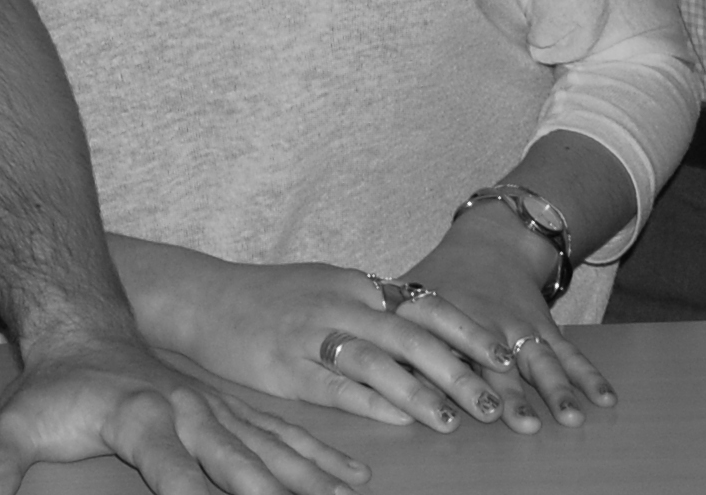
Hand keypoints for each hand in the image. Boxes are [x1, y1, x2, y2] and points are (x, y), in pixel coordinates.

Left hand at [0, 333, 370, 494]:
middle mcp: (190, 415)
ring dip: (314, 479)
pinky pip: (281, 433)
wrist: (79, 321)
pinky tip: (351, 478)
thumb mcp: (15, 425)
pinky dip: (318, 457)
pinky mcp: (227, 409)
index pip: (181, 481)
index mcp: (144, 423)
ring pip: (274, 449)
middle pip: (245, 467)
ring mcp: (215, 410)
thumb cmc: (52, 384)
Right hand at [128, 250, 504, 431]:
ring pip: (377, 363)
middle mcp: (337, 304)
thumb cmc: (270, 297)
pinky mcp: (285, 368)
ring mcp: (310, 335)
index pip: (423, 303)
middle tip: (495, 401)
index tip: (504, 356)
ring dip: (421, 394)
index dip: (467, 330)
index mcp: (353, 283)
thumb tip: (430, 326)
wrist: (201, 298)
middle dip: (458, 370)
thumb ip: (373, 304)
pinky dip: (374, 404)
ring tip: (456, 420)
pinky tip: (402, 421)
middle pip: (410, 336)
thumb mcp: (325, 286)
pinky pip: (337, 387)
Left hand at [400, 211, 614, 433]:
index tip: (453, 408)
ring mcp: (520, 328)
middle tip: (516, 421)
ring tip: (569, 416)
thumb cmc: (439, 280)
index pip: (444, 353)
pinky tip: (605, 400)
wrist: (492, 242)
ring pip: (539, 359)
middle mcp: (485, 325)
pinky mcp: (546, 330)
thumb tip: (347, 354)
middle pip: (495, 363)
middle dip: (506, 391)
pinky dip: (589, 376)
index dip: (448, 379)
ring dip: (555, 389)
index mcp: (446, 319)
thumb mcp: (408, 295)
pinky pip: (571, 354)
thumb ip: (387, 328)